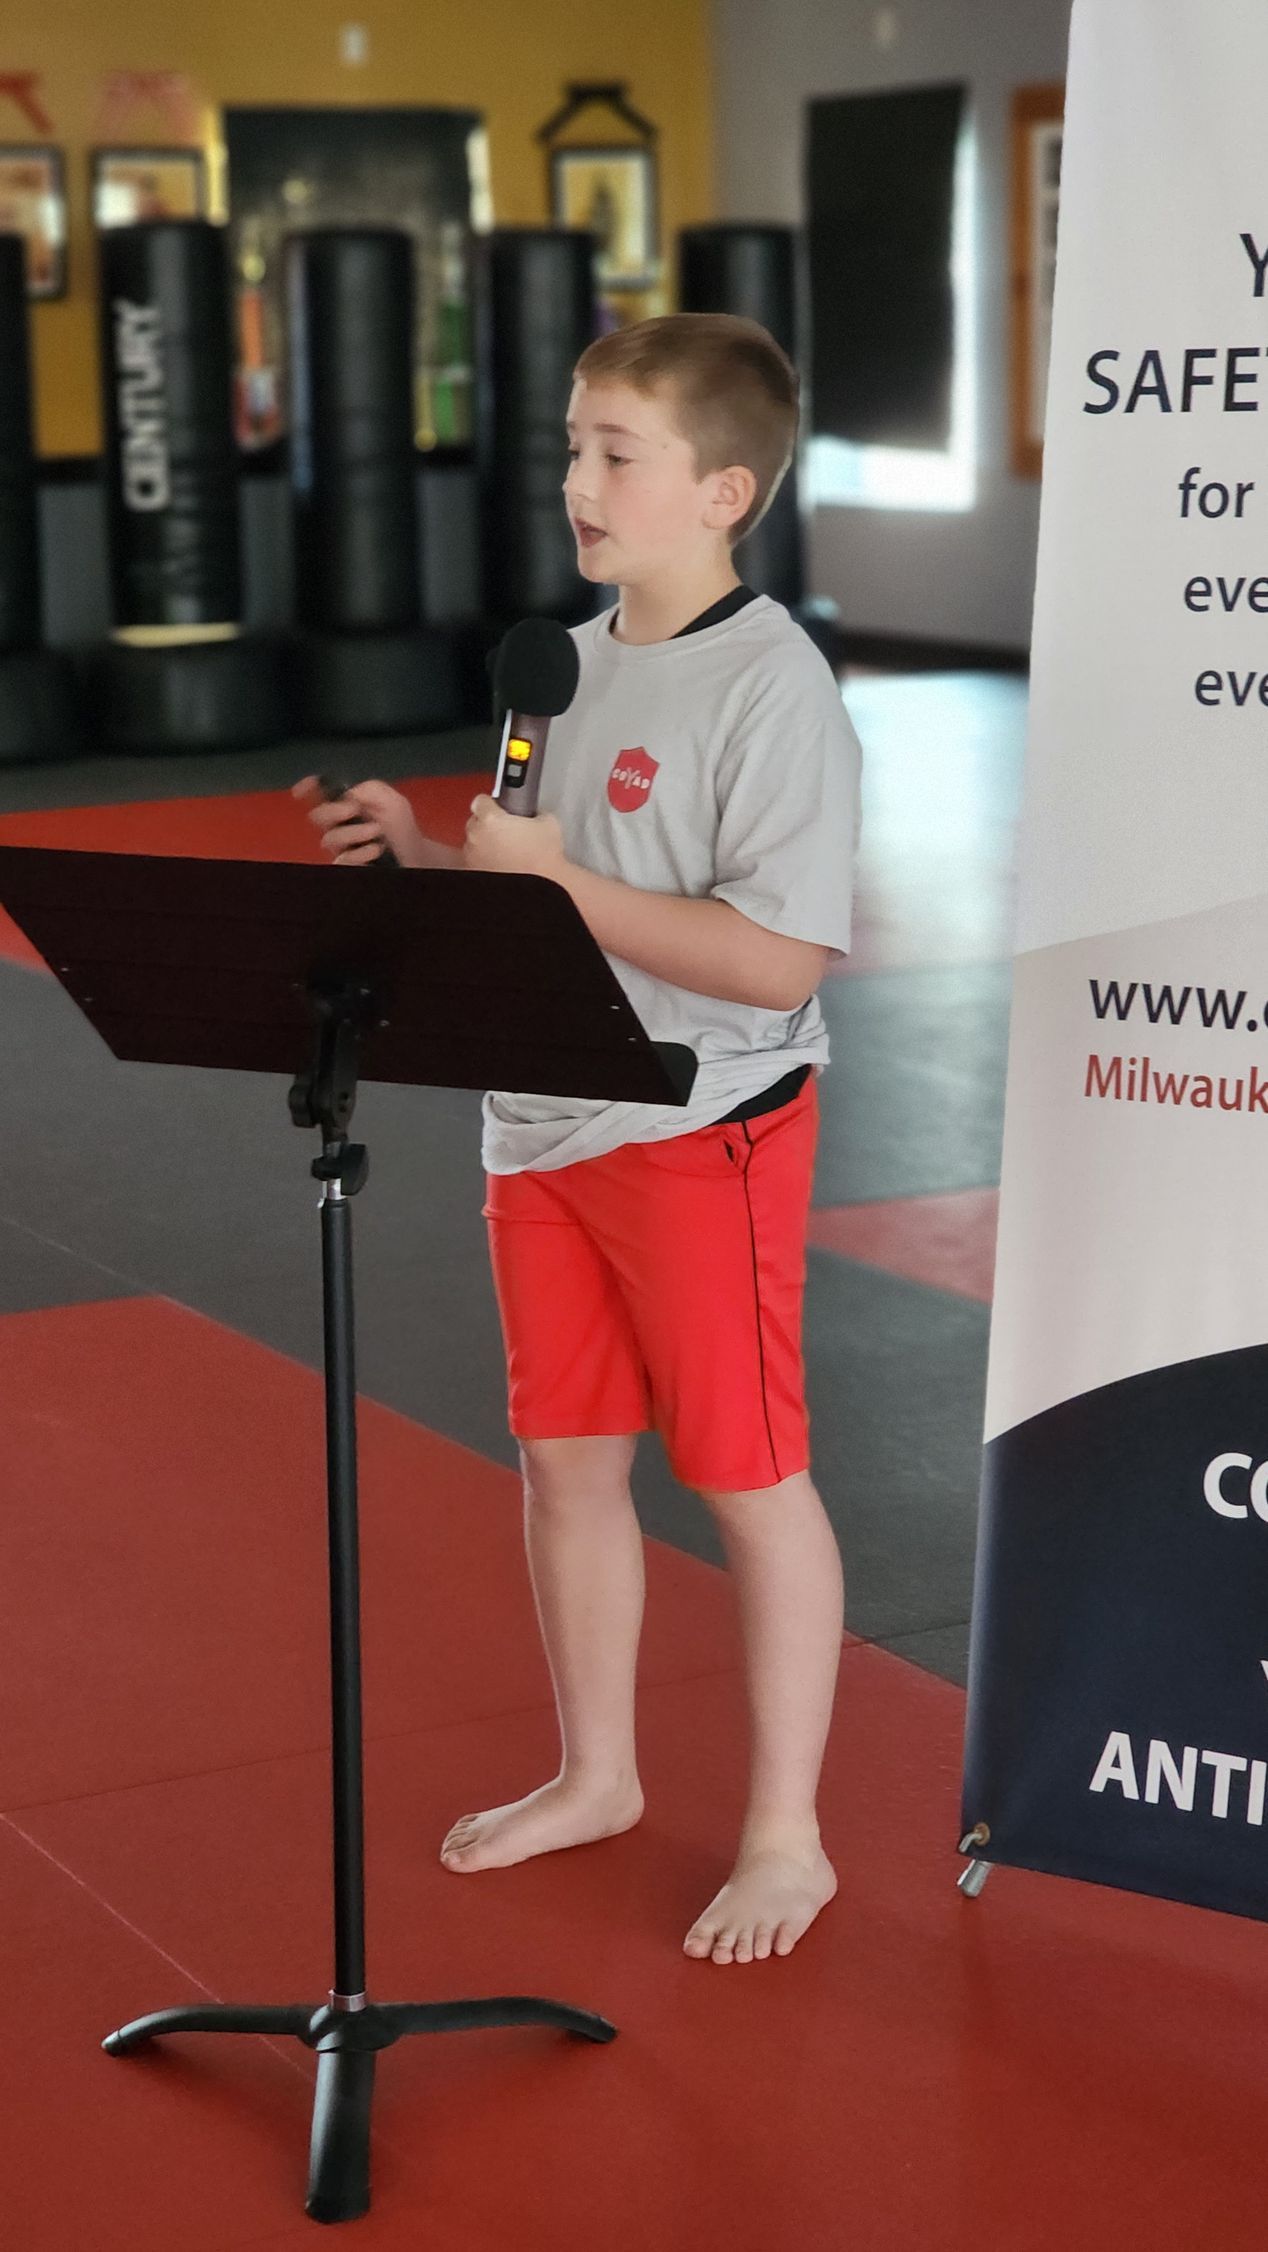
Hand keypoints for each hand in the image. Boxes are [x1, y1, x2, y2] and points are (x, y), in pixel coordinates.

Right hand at [292, 775, 426, 866]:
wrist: (416, 855)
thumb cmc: (400, 827)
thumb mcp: (392, 800)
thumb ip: (371, 789)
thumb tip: (348, 793)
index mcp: (346, 806)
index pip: (320, 795)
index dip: (309, 789)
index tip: (302, 789)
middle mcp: (339, 826)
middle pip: (318, 816)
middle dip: (332, 811)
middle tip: (353, 809)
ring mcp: (341, 847)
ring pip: (329, 839)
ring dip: (352, 833)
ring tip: (376, 832)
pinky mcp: (349, 865)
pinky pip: (340, 861)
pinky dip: (357, 854)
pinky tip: (375, 850)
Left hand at [463, 795, 567, 879]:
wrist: (539, 888)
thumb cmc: (542, 860)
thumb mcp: (548, 824)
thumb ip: (536, 812)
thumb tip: (535, 814)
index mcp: (491, 819)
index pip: (481, 801)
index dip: (492, 804)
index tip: (498, 808)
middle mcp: (476, 836)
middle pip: (475, 822)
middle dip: (488, 827)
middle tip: (506, 833)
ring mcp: (471, 857)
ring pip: (473, 845)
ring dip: (485, 846)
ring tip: (505, 853)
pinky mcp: (473, 873)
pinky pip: (475, 863)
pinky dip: (484, 864)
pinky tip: (501, 867)